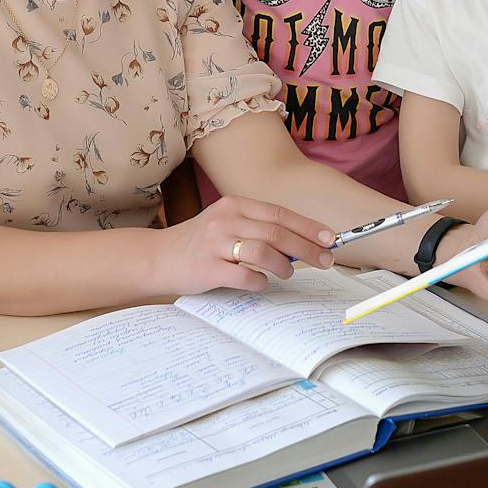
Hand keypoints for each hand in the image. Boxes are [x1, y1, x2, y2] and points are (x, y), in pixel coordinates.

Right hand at [155, 195, 335, 294]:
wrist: (157, 258)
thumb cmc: (199, 243)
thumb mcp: (227, 224)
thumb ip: (258, 229)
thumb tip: (301, 243)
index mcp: (234, 205)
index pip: (279, 214)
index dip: (307, 226)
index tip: (329, 239)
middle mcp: (225, 220)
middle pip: (276, 232)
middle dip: (307, 248)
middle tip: (325, 260)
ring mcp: (215, 244)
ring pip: (263, 252)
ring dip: (284, 265)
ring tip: (288, 273)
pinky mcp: (207, 268)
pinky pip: (244, 276)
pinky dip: (259, 282)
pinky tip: (260, 283)